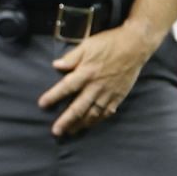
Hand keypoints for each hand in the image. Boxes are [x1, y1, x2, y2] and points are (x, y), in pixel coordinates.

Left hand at [38, 24, 157, 136]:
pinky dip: (98, 120)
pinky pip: (107, 112)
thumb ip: (71, 57)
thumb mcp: (87, 45)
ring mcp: (108, 93)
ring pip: (93, 113)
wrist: (134, 46)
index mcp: (86, 72)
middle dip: (66, 121)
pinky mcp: (119, 96)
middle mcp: (96, 86)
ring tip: (71, 132)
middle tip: (56, 131)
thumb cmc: (108, 43)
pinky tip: (91, 124)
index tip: (42, 104)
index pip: (66, 87)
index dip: (53, 96)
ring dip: (81, 124)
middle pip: (79, 107)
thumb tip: (56, 65)